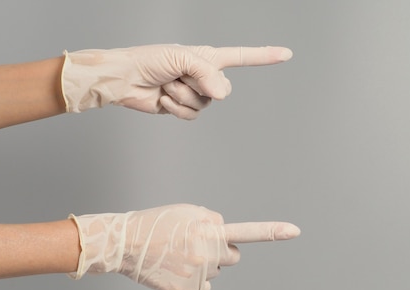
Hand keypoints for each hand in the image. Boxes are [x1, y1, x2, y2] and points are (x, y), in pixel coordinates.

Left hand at [61, 44, 292, 118]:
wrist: (124, 79)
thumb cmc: (149, 60)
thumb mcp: (182, 58)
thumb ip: (208, 73)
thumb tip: (222, 94)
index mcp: (208, 57)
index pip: (242, 57)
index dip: (264, 56)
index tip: (286, 54)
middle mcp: (204, 75)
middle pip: (223, 90)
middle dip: (201, 85)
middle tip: (179, 76)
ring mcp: (194, 93)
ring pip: (205, 105)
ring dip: (183, 96)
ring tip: (167, 85)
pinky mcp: (182, 108)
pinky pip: (191, 115)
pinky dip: (175, 108)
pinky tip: (163, 98)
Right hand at [69, 204, 299, 289]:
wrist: (125, 243)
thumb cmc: (156, 224)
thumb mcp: (187, 211)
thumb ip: (212, 220)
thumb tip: (223, 235)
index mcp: (209, 229)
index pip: (247, 231)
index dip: (273, 232)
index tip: (294, 231)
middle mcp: (207, 253)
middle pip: (233, 256)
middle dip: (223, 251)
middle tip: (199, 245)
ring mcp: (199, 274)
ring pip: (216, 271)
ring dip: (205, 264)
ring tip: (180, 254)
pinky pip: (204, 287)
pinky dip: (194, 281)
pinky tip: (176, 269)